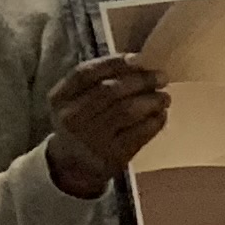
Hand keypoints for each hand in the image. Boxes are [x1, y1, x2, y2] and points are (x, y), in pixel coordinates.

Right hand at [42, 53, 167, 198]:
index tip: (139, 58)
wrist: (73, 165)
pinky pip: (140, 132)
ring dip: (152, 100)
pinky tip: (161, 115)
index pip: (85, 73)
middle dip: (141, 80)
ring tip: (164, 97)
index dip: (114, 63)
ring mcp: (91, 138)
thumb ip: (97, 81)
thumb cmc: (81, 123)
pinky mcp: (112, 155)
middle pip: (110, 90)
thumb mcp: (75, 101)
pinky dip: (155, 121)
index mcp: (59, 98)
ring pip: (128, 110)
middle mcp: (72, 117)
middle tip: (162, 77)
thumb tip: (139, 60)